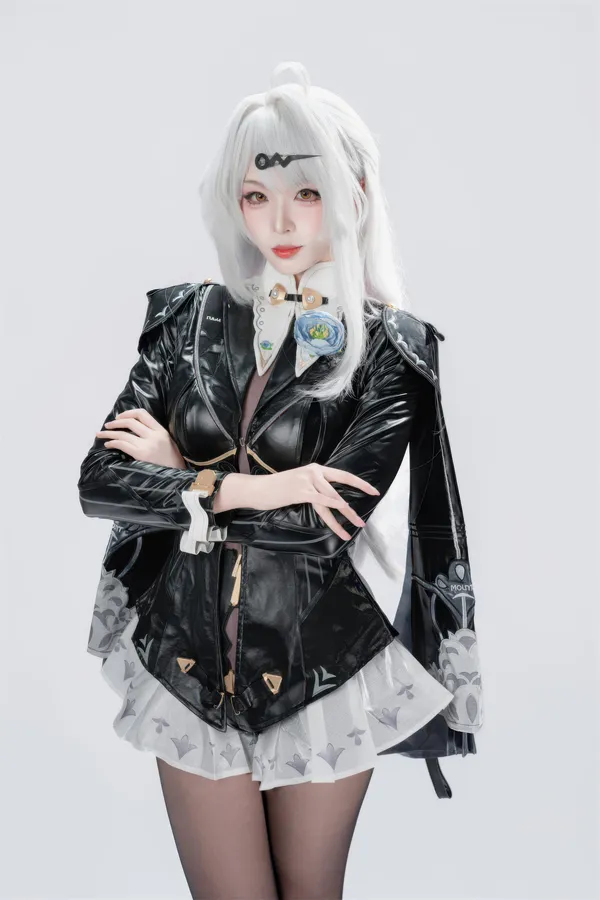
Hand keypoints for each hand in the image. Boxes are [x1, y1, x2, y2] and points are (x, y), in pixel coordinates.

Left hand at [96, 409, 187, 469]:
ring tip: (100, 434)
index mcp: (161, 431)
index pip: (142, 414)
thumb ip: (154, 434)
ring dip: (109, 433)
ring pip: (123, 433)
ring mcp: (147, 445)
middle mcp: (154, 435)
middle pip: (130, 422)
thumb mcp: (167, 443)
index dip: (128, 413)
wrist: (177, 476)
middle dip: (115, 423)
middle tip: (107, 425)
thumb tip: (134, 430)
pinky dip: (112, 442)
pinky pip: (122, 444)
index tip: (119, 417)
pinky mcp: (141, 455)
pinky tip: (108, 444)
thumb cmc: (172, 462)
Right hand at [248, 463, 379, 541]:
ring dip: (346, 514)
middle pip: (341, 488)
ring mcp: (308, 480)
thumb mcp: (301, 483)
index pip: (343, 475)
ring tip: (355, 525)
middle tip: (365, 518)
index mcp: (316, 468)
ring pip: (333, 498)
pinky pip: (321, 499)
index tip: (374, 491)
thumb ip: (316, 488)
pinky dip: (333, 505)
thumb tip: (331, 500)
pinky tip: (343, 509)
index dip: (360, 483)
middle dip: (354, 505)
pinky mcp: (301, 490)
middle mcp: (315, 471)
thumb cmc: (278, 488)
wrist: (258, 489)